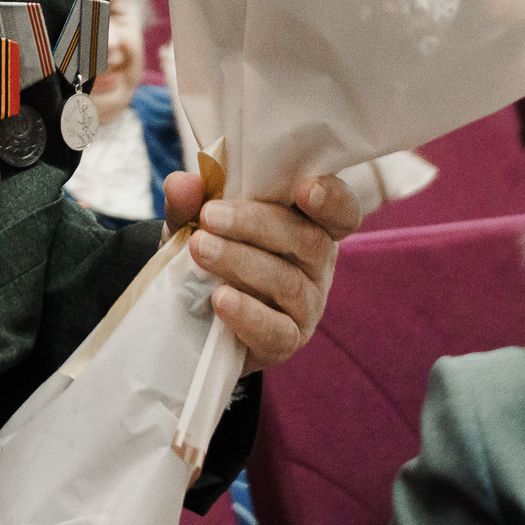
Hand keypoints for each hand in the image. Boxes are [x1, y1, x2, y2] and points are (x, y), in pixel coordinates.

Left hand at [163, 168, 357, 372]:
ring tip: (200, 249)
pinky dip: (247, 313)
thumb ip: (192, 203)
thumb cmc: (212, 255)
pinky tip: (219, 299)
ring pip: (288, 282)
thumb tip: (182, 184)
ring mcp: (308, 306)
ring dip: (241, 262)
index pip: (342, 211)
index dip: (332, 198)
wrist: (197, 319)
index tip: (304, 189)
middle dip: (255, 224)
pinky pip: (276, 330)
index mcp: (309, 224)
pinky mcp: (287, 341)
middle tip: (209, 216)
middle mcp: (318, 265)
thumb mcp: (197, 225)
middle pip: (308, 240)